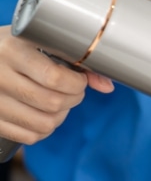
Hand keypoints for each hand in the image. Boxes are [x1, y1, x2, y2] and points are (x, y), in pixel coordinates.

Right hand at [0, 25, 113, 144]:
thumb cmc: (18, 48)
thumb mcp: (43, 43)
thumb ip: (78, 62)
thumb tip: (107, 86)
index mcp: (11, 50)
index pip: (54, 78)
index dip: (76, 84)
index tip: (79, 80)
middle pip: (52, 103)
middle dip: (73, 99)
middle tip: (73, 91)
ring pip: (43, 124)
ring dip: (61, 116)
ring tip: (58, 102)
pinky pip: (29, 137)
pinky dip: (44, 130)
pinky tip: (43, 114)